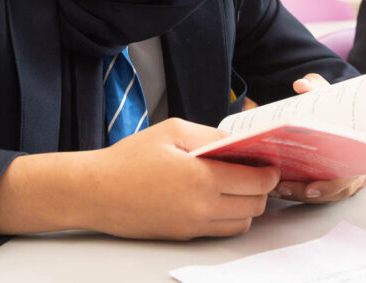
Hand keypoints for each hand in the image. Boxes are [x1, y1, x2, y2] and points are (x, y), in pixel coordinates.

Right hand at [0, 118, 279, 239]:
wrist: (96, 191)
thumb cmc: (129, 158)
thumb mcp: (172, 130)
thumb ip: (209, 135)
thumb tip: (236, 141)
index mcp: (202, 177)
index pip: (256, 181)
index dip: (269, 170)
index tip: (269, 160)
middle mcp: (203, 207)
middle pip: (255, 205)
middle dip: (262, 188)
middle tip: (256, 170)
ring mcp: (194, 225)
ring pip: (242, 223)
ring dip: (248, 205)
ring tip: (237, 184)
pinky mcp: (184, 235)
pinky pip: (221, 231)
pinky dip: (230, 217)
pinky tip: (218, 197)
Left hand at [279, 73, 365, 202]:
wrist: (345, 114)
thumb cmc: (337, 107)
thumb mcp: (327, 93)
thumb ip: (316, 87)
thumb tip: (302, 85)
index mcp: (361, 150)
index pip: (351, 176)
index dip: (330, 185)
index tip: (310, 187)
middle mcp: (360, 168)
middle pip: (336, 191)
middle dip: (308, 193)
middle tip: (282, 189)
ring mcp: (351, 178)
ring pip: (328, 196)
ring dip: (301, 195)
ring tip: (277, 189)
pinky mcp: (339, 182)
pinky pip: (323, 194)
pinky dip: (302, 193)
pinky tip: (281, 188)